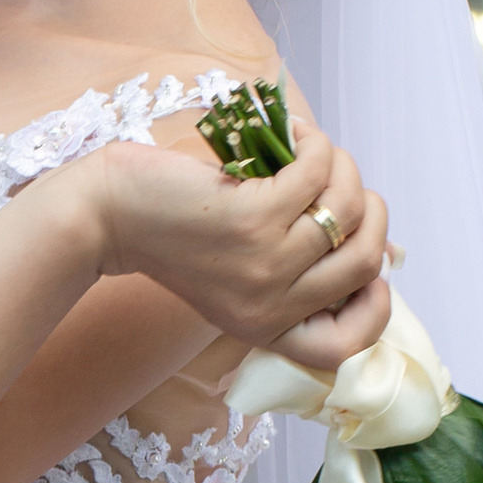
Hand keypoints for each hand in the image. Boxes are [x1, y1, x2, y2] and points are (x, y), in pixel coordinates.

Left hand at [80, 127, 389, 353]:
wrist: (107, 216)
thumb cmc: (170, 235)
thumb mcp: (233, 277)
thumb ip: (290, 271)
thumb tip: (365, 237)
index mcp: (266, 329)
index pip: (344, 347)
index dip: (375, 306)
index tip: (371, 265)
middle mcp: (270, 306)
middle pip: (365, 264)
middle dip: (371, 214)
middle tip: (343, 184)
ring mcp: (264, 263)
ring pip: (349, 212)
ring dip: (344, 168)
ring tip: (316, 152)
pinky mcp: (252, 219)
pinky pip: (318, 174)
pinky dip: (317, 145)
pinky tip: (296, 135)